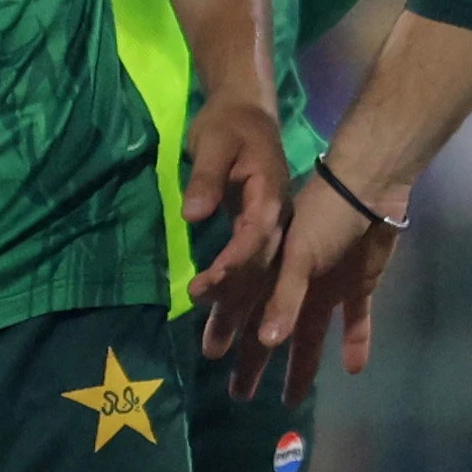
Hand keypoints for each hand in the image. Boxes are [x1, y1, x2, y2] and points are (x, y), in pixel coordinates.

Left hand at [182, 94, 289, 355]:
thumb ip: (205, 177)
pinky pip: (267, 280)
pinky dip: (261, 310)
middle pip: (259, 276)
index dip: (228, 267)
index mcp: (268, 200)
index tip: (202, 291)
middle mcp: (279, 224)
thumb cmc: (230, 125)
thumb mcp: (213, 142)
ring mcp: (279, 233)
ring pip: (263, 286)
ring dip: (243, 323)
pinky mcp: (273, 239)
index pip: (249, 240)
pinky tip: (256, 344)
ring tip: (220, 359)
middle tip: (212, 353)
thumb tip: (192, 213)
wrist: (249, 113)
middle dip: (236, 315)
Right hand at [246, 158, 400, 401]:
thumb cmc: (326, 215)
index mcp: (273, 270)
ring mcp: (327, 287)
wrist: (373, 189)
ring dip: (302, 365)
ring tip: (291, 400)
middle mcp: (295, 284)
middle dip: (257, 362)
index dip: (229, 332)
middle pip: (273, 330)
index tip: (212, 358)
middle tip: (240, 396)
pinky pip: (355, 321)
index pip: (244, 308)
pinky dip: (355, 343)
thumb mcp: (299, 254)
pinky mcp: (358, 287)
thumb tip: (266, 342)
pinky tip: (353, 369)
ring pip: (310, 335)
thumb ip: (284, 297)